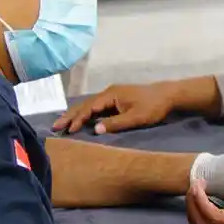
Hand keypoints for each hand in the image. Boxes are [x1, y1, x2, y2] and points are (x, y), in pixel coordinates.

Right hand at [53, 83, 177, 133]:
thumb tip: (95, 129)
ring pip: (89, 105)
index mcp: (111, 95)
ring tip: (63, 124)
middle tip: (55, 127)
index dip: (78, 119)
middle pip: (85, 104)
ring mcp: (112, 95)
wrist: (168, 95)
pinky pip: (96, 106)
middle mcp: (108, 92)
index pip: (89, 108)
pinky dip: (86, 113)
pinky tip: (81, 119)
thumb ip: (115, 123)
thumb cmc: (153, 106)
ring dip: (76, 114)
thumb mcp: (135, 118)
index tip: (69, 130)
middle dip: (70, 116)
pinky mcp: (116, 99)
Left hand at [187, 172, 223, 223]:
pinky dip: (202, 208)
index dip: (201, 202)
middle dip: (193, 203)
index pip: (214, 217)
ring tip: (198, 187)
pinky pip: (210, 221)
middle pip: (203, 223)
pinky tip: (206, 194)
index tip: (200, 183)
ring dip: (195, 206)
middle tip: (195, 183)